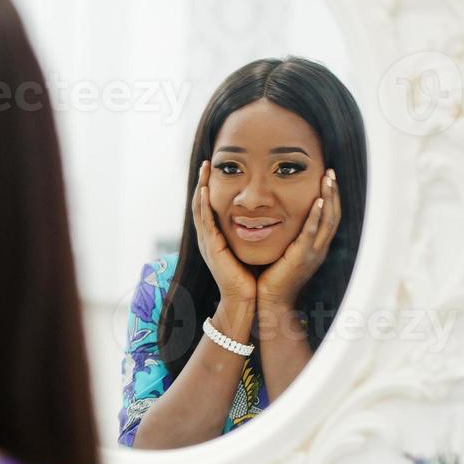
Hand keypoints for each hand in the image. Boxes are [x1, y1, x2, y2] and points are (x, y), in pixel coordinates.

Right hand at [193, 160, 255, 305]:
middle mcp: (208, 239)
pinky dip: (203, 206)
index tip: (214, 171)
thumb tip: (264, 219)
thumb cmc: (250, 278)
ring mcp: (207, 243)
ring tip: (203, 170)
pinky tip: (204, 191)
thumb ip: (250, 234)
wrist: (245, 300)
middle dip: (202, 182)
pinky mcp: (211, 249)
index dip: (210, 188)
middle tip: (205, 163)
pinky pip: (205, 222)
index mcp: (216, 239)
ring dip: (200, 187)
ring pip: (199, 209)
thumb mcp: (248, 250)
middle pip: (200, 204)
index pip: (209, 208)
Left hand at [257, 168, 340, 310]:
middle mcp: (319, 249)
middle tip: (331, 172)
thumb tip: (280, 217)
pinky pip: (311, 233)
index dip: (331, 198)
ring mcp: (313, 254)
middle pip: (333, 215)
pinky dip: (316, 217)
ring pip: (328, 221)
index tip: (328, 179)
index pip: (329, 218)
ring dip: (329, 198)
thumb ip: (288, 237)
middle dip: (333, 193)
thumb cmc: (273, 278)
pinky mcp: (301, 258)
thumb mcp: (285, 253)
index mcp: (315, 247)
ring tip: (328, 179)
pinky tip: (318, 202)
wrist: (272, 303)